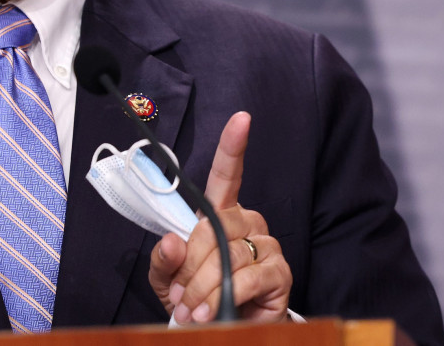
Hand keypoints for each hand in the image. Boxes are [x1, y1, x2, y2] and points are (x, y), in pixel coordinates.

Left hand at [147, 111, 291, 323]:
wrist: (222, 332)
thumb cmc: (196, 298)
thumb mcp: (168, 279)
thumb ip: (164, 259)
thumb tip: (172, 241)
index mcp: (221, 213)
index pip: (227, 174)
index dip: (233, 146)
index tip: (242, 119)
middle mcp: (248, 222)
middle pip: (215, 227)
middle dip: (190, 264)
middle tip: (179, 295)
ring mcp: (267, 245)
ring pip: (228, 255)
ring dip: (203, 286)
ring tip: (192, 310)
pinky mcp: (280, 273)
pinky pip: (249, 277)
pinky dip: (224, 296)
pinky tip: (212, 312)